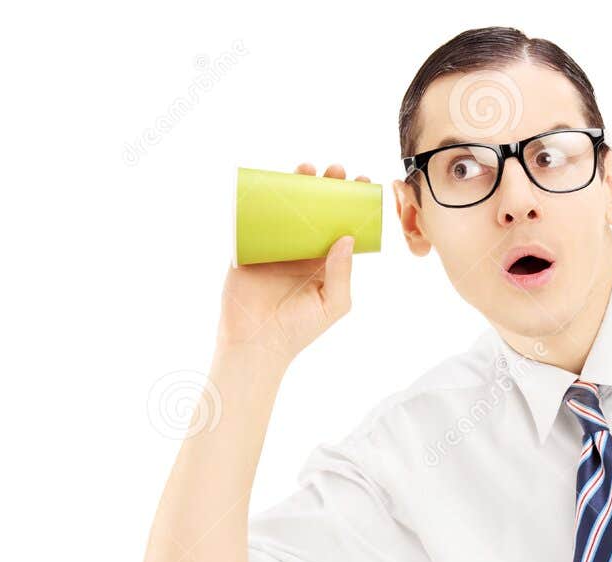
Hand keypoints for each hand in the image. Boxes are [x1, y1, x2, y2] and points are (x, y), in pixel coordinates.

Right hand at [216, 162, 371, 364]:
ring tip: (308, 169)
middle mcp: (300, 250)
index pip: (340, 225)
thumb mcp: (333, 302)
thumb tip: (347, 236)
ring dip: (296, 185)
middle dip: (326, 188)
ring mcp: (274, 245)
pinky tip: (272, 181)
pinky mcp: (248, 245)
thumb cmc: (300, 329)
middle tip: (337, 170)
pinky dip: (261, 197)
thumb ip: (342, 272)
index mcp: (323, 261)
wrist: (257, 343)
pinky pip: (254, 217)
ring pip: (287, 208)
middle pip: (315, 210)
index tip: (362, 183)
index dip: (351, 204)